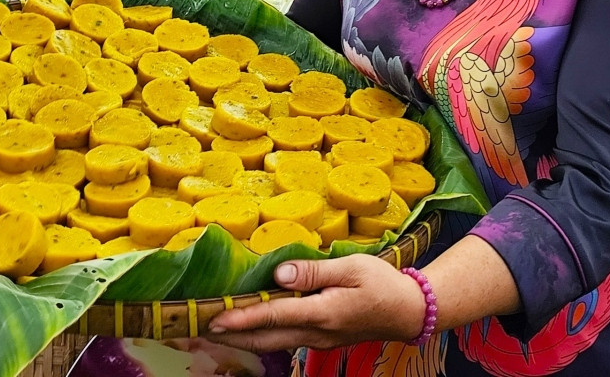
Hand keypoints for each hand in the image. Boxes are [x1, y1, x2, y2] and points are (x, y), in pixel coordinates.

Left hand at [207, 255, 426, 352]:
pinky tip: (250, 324)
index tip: (216, 319)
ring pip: (272, 342)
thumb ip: (313, 271)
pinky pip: (284, 338)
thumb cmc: (383, 284)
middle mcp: (316, 332)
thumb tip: (279, 274)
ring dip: (243, 336)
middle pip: (265, 337)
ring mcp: (318, 339)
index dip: (242, 317)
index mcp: (323, 312)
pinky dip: (262, 333)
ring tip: (217, 326)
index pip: (274, 315)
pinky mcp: (321, 337)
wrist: (409, 311)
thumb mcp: (351, 267)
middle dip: (232, 334)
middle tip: (200, 326)